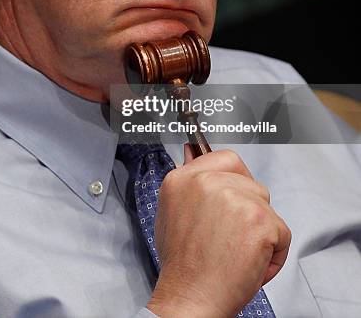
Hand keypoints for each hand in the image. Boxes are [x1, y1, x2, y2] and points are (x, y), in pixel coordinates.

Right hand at [146, 147, 290, 317]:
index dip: (235, 181)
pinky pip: (282, 232)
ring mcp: (235, 198)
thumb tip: (194, 152)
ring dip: (260, 230)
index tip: (234, 198)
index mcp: (183, 178)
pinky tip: (250, 263)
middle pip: (250, 183)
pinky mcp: (260, 220)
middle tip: (230, 236)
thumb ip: (188, 182)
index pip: (225, 159)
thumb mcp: (170, 212)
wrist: (190, 299)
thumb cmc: (182, 266)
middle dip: (248, 209)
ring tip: (237, 252)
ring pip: (266, 206)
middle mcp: (207, 182)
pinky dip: (274, 253)